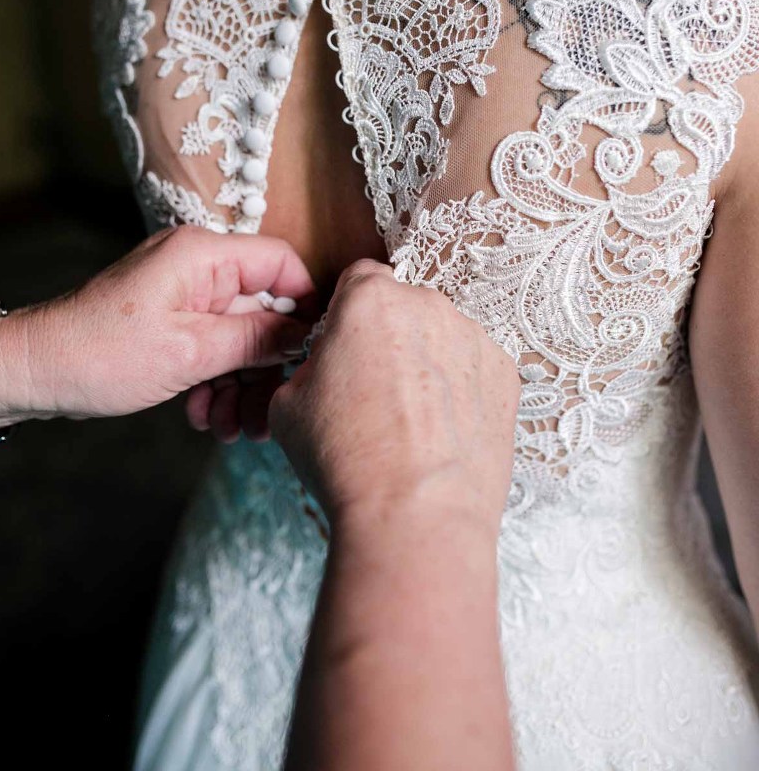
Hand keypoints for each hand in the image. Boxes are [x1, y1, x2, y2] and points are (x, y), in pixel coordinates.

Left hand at [0, 226, 314, 422]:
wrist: (36, 372)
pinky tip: (204, 415)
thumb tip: (308, 334)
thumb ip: (256, 338)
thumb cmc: (99, 353)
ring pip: (239, 336)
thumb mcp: (191, 352)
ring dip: (239, 384)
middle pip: (263, 309)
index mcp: (204, 255)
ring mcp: (184, 295)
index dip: (306, 306)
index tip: (315, 351)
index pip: (282, 263)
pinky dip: (214, 381)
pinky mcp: (172, 321)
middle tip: (265, 413)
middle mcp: (197, 267)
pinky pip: (213, 347)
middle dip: (265, 366)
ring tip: (228, 426)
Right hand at [268, 260, 520, 533]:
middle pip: (404, 307)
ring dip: (428, 364)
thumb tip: (328, 367)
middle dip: (389, 338)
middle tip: (373, 393)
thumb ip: (309, 364)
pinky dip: (462, 392)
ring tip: (413, 424)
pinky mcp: (507, 373)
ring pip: (442, 337)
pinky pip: (475, 369)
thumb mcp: (288, 404)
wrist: (416, 516)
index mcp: (371, 299)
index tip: (345, 345)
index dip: (348, 312)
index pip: (359, 278)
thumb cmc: (346, 458)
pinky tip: (443, 435)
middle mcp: (429, 304)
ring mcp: (475, 337)